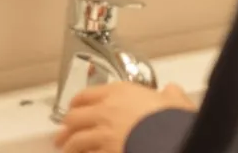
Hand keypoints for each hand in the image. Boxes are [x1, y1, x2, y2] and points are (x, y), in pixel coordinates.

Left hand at [54, 83, 195, 152]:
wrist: (169, 138)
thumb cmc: (171, 120)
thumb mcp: (175, 101)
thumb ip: (170, 95)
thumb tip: (172, 91)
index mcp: (120, 92)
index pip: (87, 94)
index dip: (77, 102)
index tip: (74, 108)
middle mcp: (106, 110)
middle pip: (74, 117)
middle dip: (66, 126)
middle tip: (62, 133)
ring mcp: (102, 134)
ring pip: (75, 140)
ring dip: (68, 147)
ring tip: (66, 150)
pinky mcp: (104, 152)